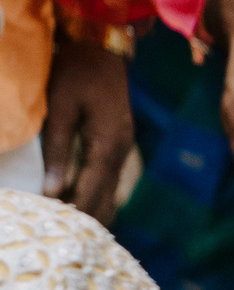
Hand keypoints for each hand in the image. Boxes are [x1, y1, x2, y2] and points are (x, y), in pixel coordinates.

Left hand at [43, 38, 133, 220]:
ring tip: (73, 231)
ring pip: (110, 192)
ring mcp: (123, 149)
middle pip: (105, 197)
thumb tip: (53, 190)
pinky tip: (84, 207)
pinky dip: (97, 197)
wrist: (101, 50)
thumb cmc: (75, 74)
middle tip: (64, 239)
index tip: (58, 232)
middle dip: (86, 219)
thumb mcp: (60, 108)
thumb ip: (57, 149)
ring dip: (93, 211)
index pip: (91, 190)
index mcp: (108, 144)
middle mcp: (121, 151)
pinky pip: (109, 180)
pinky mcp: (118, 145)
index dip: (75, 212)